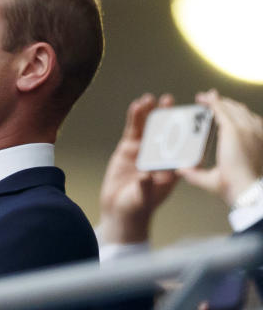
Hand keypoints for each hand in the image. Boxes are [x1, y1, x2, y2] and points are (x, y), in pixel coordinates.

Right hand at [97, 93, 178, 243]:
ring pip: (148, 127)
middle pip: (165, 131)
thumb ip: (146, 186)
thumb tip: (146, 175)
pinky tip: (136, 107)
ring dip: (150, 113)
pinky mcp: (128, 149)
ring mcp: (143, 150)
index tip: (189, 117)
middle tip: (168, 101)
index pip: (182, 145)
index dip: (186, 130)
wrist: (120, 211)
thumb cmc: (138, 206)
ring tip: (149, 99)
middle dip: (167, 115)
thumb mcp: (145, 197)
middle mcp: (159, 155)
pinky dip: (134, 118)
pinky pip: (132, 131)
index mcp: (172, 166)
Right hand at [178, 90, 262, 206]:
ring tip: (223, 106)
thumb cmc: (233, 186)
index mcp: (233, 134)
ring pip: (245, 111)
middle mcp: (247, 130)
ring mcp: (257, 134)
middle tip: (208, 99)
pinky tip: (240, 118)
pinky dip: (244, 115)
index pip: (220, 108)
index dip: (210, 101)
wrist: (252, 193)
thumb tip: (179, 170)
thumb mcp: (209, 180)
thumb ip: (193, 173)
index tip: (201, 97)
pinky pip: (254, 120)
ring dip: (232, 106)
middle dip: (219, 101)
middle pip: (233, 107)